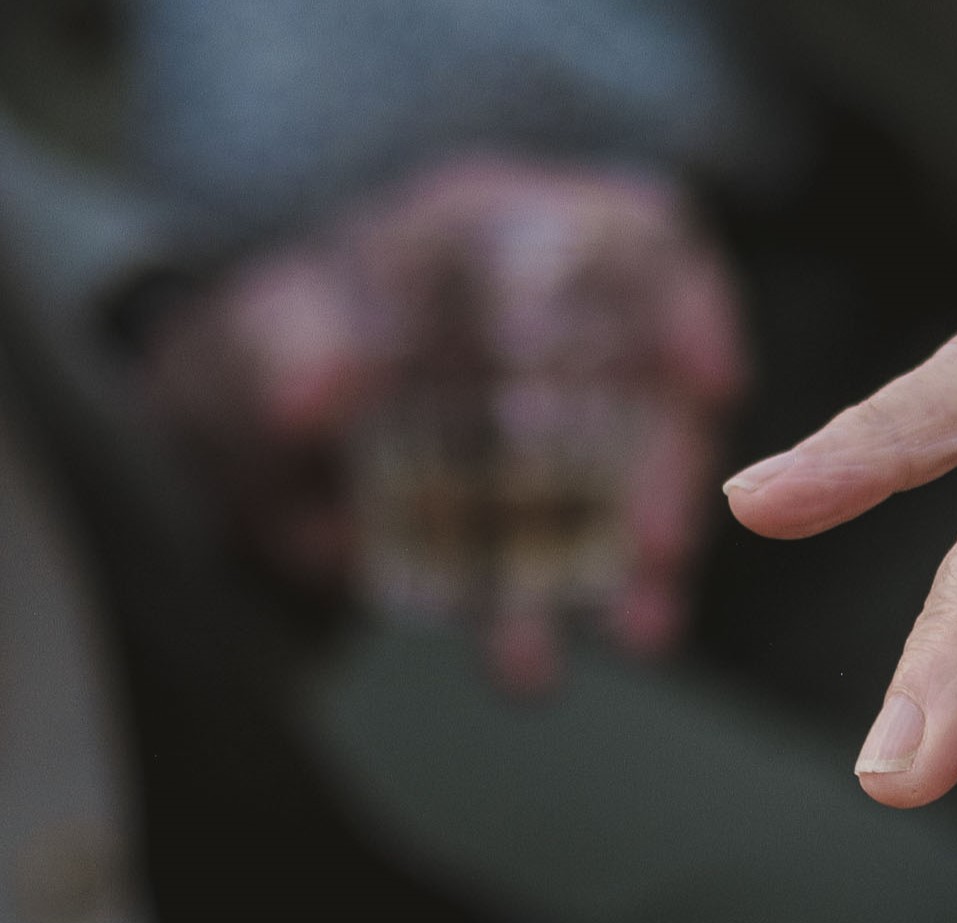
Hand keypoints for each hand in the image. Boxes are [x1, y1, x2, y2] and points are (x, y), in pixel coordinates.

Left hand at [143, 156, 745, 690]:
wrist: (252, 449)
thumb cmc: (267, 358)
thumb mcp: (244, 339)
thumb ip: (276, 346)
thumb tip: (316, 390)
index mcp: (496, 238)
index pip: (622, 243)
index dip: (686, 310)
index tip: (710, 381)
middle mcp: (567, 332)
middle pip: (659, 386)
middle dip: (666, 471)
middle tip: (660, 546)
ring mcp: (582, 434)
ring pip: (647, 486)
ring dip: (647, 564)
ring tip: (639, 634)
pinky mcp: (574, 525)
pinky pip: (612, 561)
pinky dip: (616, 601)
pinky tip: (591, 648)